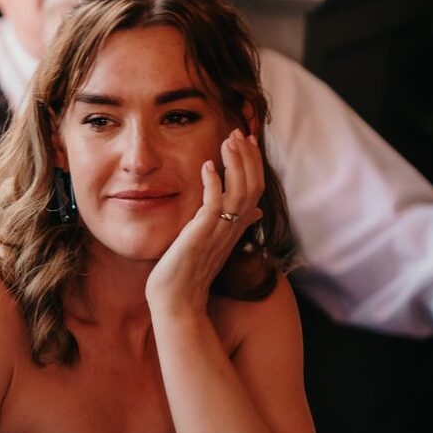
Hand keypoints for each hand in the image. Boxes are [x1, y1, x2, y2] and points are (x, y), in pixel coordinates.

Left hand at [145, 129, 263, 320]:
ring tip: (228, 140)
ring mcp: (220, 232)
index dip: (254, 163)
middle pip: (253, 185)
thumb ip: (231, 223)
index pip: (255, 189)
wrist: (176, 301)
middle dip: (248, 156)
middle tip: (240, 132)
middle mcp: (234, 228)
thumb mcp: (213, 243)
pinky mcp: (202, 235)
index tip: (248, 140)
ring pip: (240, 190)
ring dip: (235, 162)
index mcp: (236, 228)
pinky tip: (207, 165)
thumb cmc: (188, 273)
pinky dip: (213, 182)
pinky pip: (214, 203)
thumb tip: (254, 209)